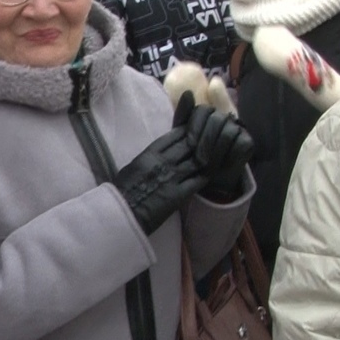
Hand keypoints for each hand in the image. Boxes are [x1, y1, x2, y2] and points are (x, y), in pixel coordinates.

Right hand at [113, 95, 207, 234]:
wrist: (122, 213)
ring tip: (218, 149)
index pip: (175, 135)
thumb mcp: (132, 166)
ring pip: (197, 159)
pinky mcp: (179, 194)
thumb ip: (147, 158)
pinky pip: (198, 180)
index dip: (188, 129)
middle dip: (202, 138)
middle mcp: (164, 162)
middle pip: (189, 144)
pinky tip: (214, 170)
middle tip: (213, 133)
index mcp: (150, 153)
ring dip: (208, 154)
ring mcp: (173, 177)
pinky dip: (207, 173)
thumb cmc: (122, 191)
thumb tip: (157, 154)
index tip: (196, 126)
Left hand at [185, 105, 253, 199]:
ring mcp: (240, 128)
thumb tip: (189, 91)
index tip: (188, 143)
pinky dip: (229, 157)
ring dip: (215, 151)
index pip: (202, 110)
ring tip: (206, 164)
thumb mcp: (186, 135)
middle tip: (197, 158)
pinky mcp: (248, 142)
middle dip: (204, 141)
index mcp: (210, 111)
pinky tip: (221, 165)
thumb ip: (186, 114)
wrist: (210, 177)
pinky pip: (240, 144)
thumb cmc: (196, 155)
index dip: (194, 126)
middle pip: (216, 120)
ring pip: (227, 132)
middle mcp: (226, 116)